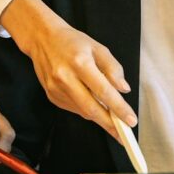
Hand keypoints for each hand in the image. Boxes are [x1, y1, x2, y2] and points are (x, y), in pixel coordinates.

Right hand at [0, 0, 135, 137]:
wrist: (42, 39)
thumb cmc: (73, 42)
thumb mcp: (98, 48)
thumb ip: (113, 68)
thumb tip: (123, 89)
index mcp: (80, 63)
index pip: (103, 91)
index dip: (118, 108)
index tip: (130, 120)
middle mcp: (65, 78)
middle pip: (91, 108)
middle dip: (110, 124)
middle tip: (124, 134)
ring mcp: (55, 88)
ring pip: (82, 111)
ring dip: (99, 118)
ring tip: (113, 122)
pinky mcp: (51, 95)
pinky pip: (74, 109)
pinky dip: (86, 110)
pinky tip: (94, 107)